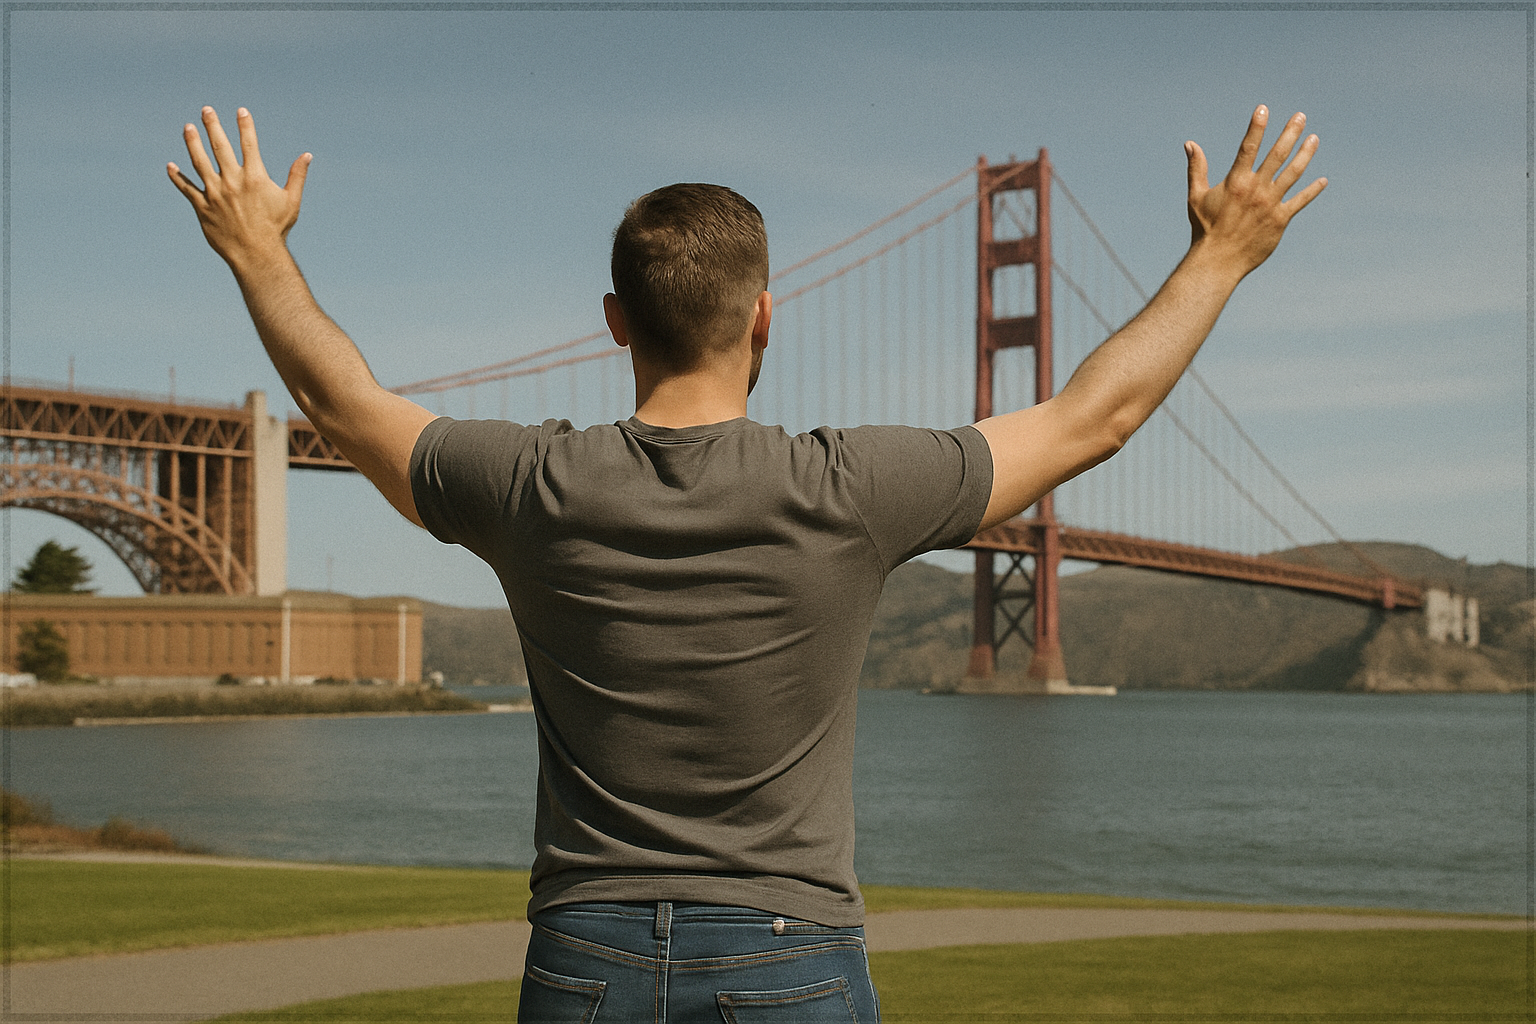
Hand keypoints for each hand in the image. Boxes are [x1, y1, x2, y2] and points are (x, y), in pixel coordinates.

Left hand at [167, 107, 310, 267]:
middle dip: (212, 126)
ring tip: (188, 128)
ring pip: (200, 162)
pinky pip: (187, 189)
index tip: (240, 110)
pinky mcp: (203, 208)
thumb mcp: (291, 201)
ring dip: (192, 143)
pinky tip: (171, 166)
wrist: (257, 255)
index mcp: (255, 178)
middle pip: (220, 147)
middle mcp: (233, 182)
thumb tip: (307, 155)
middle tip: (206, 110)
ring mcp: (216, 194)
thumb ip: (297, 176)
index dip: (245, 125)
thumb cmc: (276, 229)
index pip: (249, 144)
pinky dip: (178, 177)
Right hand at [1185, 106, 1326, 275]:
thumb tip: (1190, 144)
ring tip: (1314, 139)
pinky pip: (1300, 201)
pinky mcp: (1280, 220)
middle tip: (1300, 116)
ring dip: (1305, 154)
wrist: (1218, 260)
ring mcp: (1271, 204)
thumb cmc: (1205, 228)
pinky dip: (1312, 190)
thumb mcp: (1196, 196)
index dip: (1256, 126)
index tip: (1263, 108)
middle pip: (1277, 154)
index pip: (1248, 147)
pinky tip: (1323, 180)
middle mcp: (1256, 189)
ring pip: (1293, 173)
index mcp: (1236, 181)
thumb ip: (1197, 168)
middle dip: (1290, 133)